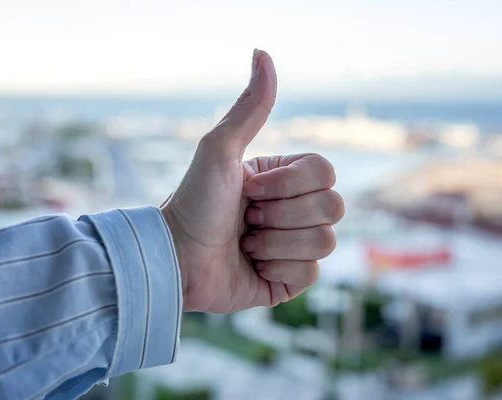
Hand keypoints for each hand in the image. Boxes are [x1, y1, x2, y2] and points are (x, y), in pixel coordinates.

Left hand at [161, 49, 343, 312]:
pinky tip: (252, 265)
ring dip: (276, 243)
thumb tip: (262, 52)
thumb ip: (249, 108)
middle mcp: (295, 210)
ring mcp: (295, 245)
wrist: (176, 257)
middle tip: (246, 218)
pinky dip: (277, 269)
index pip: (326, 172)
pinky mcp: (290, 279)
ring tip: (245, 243)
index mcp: (285, 179)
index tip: (248, 189)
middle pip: (334, 207)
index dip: (288, 184)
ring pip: (325, 242)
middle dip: (281, 215)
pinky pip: (311, 275)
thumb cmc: (194, 201)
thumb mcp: (219, 149)